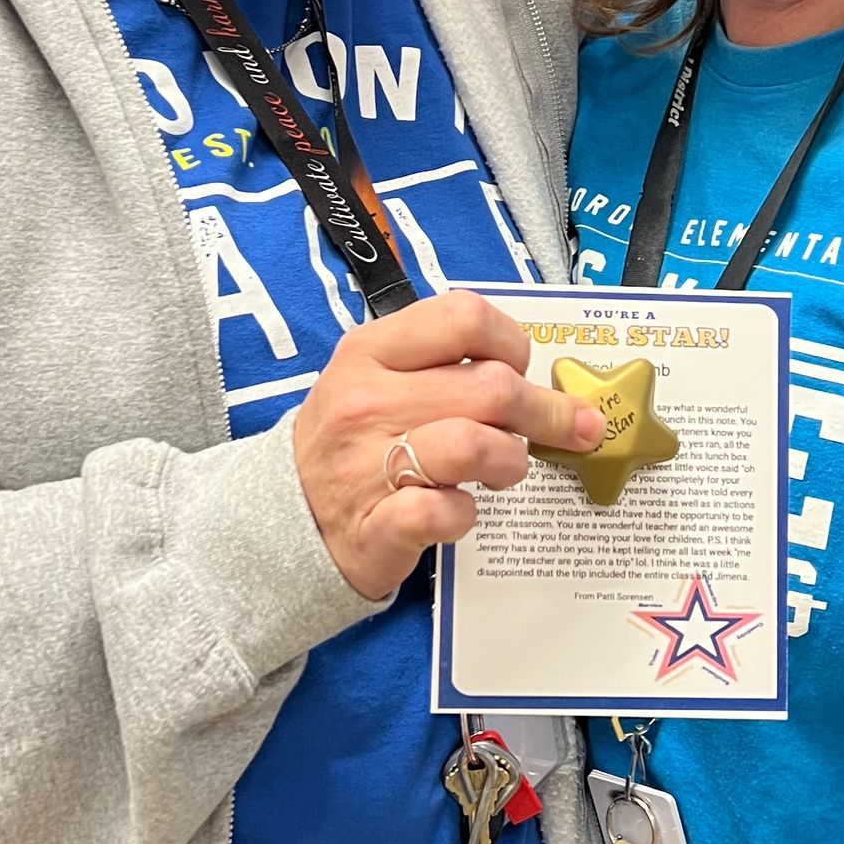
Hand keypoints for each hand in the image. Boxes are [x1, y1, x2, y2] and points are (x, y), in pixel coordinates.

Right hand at [292, 289, 603, 599]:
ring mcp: (365, 465)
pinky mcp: (373, 526)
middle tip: (562, 429)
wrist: (281, 517)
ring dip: (510, 461)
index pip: (464, 317)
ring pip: (473, 445)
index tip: (520, 369)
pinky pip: (444, 512)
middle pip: (490, 387)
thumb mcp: (377, 380)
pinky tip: (460, 511)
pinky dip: (467, 515)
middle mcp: (365, 401)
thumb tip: (539, 375)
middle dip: (543, 411)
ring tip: (504, 470)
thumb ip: (444, 367)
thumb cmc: (351, 441)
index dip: (512, 343)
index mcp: (370, 351)